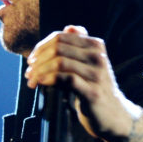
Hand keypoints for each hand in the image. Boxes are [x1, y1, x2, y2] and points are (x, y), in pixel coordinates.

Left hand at [25, 26, 140, 141]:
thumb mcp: (89, 63)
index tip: (31, 60)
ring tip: (32, 80)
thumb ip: (79, 45)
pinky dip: (49, 79)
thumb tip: (69, 27)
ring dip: (40, 71)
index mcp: (95, 45)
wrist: (113, 114)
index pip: (61, 37)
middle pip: (58, 48)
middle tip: (29, 72)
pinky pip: (66, 79)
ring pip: (60, 63)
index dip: (41, 47)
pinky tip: (41, 83)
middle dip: (38, 60)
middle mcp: (98, 56)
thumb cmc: (94, 87)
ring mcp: (96, 74)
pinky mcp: (93, 91)